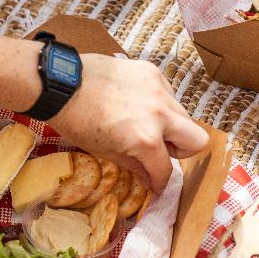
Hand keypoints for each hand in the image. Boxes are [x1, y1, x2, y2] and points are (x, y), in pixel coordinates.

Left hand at [50, 54, 209, 191]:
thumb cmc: (76, 121)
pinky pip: (168, 94)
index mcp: (145, 138)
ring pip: (184, 115)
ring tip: (145, 126)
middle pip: (197, 140)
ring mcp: (158, 89)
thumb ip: (136, 165)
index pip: (166, 169)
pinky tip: (137, 104)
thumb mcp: (105, 152)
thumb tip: (151, 178)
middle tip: (160, 152)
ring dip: (170, 126)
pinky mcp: (152, 71)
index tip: (156, 186)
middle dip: (181, 151)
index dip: (161, 183)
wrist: (60, 83)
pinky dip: (159, 104)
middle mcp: (159, 113)